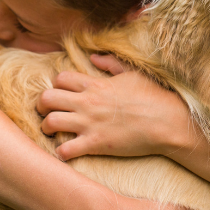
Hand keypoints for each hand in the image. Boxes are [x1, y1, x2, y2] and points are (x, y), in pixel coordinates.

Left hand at [37, 54, 195, 160]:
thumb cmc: (154, 97)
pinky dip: (61, 152)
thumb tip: (94, 57)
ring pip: (49, 122)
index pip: (60, 79)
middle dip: (42, 106)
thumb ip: (111, 64)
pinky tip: (67, 152)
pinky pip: (65, 150)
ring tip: (53, 133)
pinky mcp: (96, 144)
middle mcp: (87, 102)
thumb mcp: (133, 74)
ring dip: (46, 128)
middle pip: (46, 98)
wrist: (168, 122)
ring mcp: (90, 124)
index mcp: (95, 84)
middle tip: (47, 112)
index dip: (56, 86)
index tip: (62, 94)